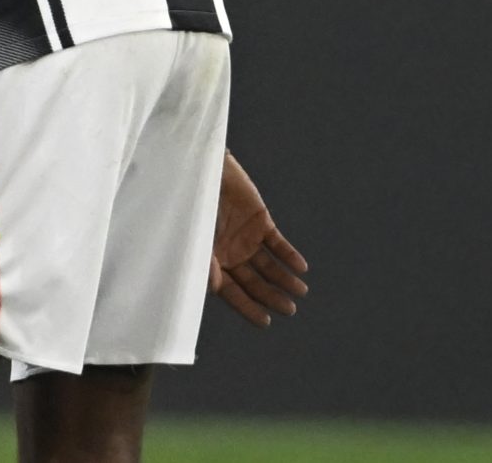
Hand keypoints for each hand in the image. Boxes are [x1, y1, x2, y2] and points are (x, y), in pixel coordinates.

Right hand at [208, 151, 307, 325]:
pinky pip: (277, 243)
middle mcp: (229, 253)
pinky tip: (301, 268)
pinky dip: (289, 255)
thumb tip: (215, 288)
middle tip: (289, 310)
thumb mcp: (193, 236)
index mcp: (210, 261)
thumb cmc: (190, 204)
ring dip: (284, 279)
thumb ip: (203, 261)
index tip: (266, 322)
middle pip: (253, 282)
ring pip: (268, 266)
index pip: (231, 292)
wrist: (200, 168)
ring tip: (300, 291)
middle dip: (271, 296)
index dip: (248, 307)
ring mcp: (245, 238)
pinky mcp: (259, 221)